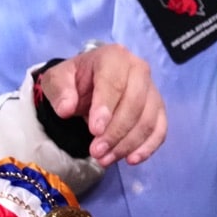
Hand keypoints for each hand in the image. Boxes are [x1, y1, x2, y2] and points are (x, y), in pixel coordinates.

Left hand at [36, 45, 166, 166]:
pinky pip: (160, 129)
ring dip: (128, 143)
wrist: (89, 84)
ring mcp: (152, 90)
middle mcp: (139, 69)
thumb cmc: (74, 81)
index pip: (114, 82)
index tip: (94, 131)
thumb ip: (59, 91)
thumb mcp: (57, 80)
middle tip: (96, 152)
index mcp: (114, 57)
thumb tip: (67, 108)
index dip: (106, 107)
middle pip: (135, 102)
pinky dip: (148, 147)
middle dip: (116, 131)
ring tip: (105, 159)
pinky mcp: (158, 109)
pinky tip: (131, 160)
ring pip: (148, 119)